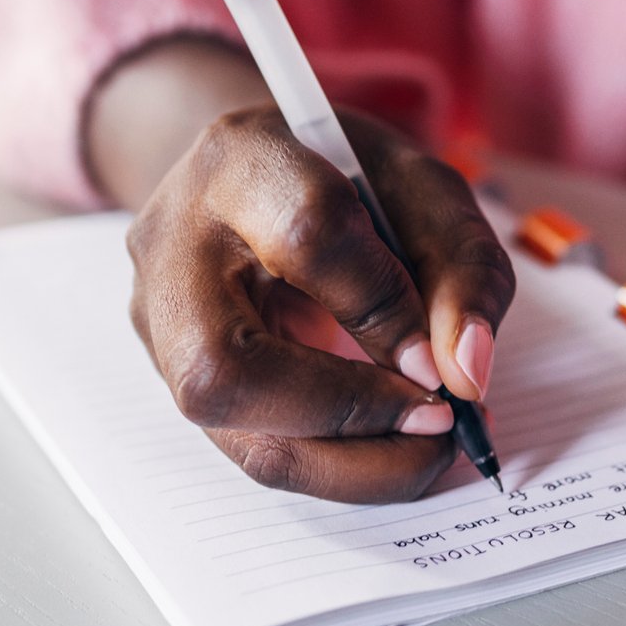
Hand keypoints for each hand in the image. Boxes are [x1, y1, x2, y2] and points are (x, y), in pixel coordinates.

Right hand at [125, 105, 514, 502]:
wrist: (259, 184)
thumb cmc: (346, 181)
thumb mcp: (425, 192)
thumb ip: (462, 268)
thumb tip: (466, 373)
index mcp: (241, 160)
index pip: (306, 236)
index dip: (384, 309)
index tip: (445, 356)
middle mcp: (173, 248)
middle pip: (225, 369)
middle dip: (351, 416)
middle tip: (440, 422)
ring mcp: (159, 324)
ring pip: (237, 435)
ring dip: (354, 463)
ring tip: (429, 447)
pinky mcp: (176, 382)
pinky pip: (256, 450)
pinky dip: (339, 464)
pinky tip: (392, 447)